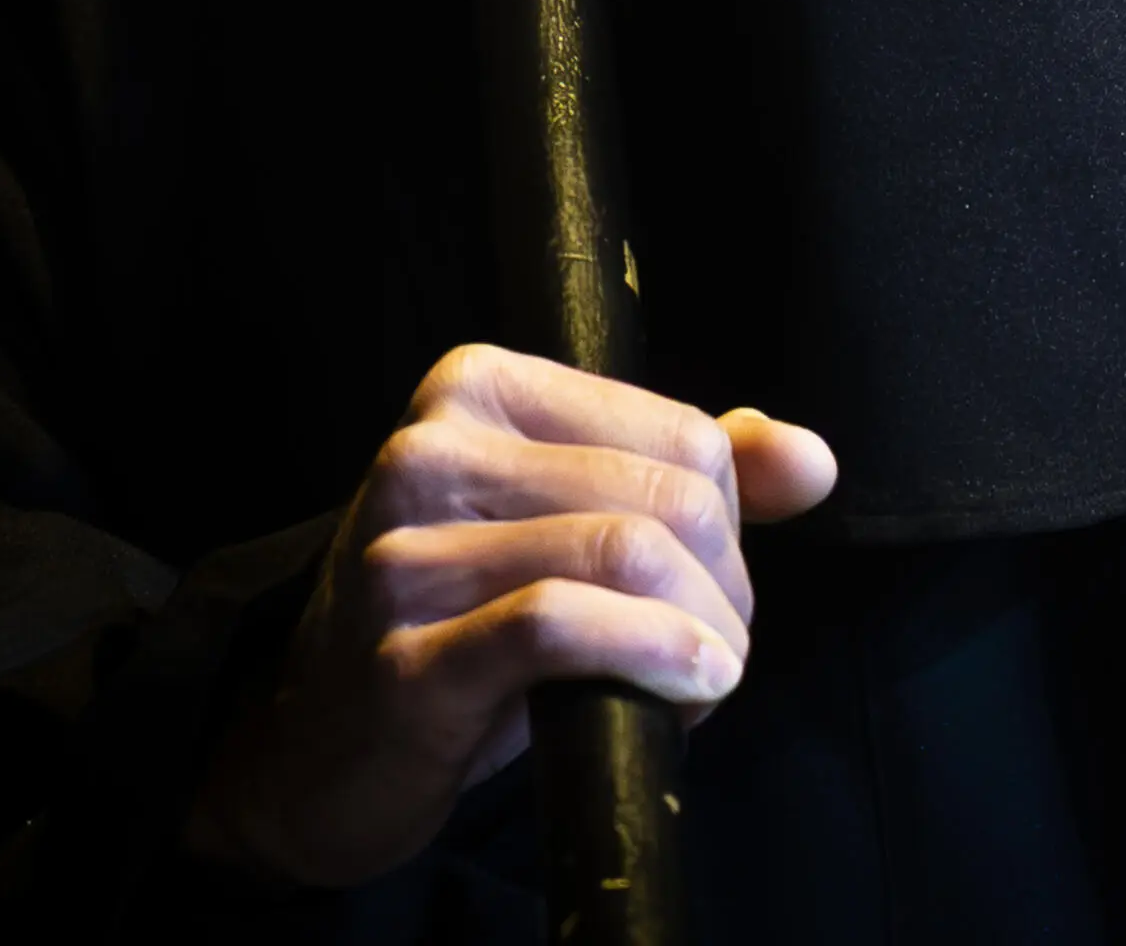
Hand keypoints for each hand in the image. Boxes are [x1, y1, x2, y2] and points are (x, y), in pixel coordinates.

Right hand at [183, 344, 836, 888]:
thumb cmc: (459, 617)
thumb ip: (688, 475)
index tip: (715, 584)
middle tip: (718, 648)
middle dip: (727, 588)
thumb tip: (812, 462)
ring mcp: (409, 551)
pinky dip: (654, 656)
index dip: (732, 522)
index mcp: (477, 384)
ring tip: (702, 678)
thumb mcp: (568, 519)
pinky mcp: (407, 656)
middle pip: (668, 497)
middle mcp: (433, 447)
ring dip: (705, 636)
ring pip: (629, 555)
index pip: (680, 432)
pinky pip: (563, 625)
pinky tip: (683, 692)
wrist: (313, 741)